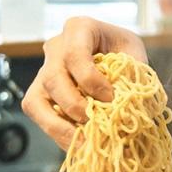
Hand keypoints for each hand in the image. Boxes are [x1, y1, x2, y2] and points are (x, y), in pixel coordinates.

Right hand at [21, 16, 148, 147]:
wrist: (116, 60)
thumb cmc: (125, 54)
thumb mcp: (135, 56)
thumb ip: (133, 77)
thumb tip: (128, 108)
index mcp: (80, 28)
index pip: (74, 53)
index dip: (90, 80)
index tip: (110, 99)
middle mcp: (55, 47)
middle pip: (53, 78)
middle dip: (76, 106)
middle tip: (99, 123)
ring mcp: (43, 72)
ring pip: (36, 100)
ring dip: (61, 125)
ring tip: (86, 141)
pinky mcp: (38, 94)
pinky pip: (37, 115)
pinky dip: (57, 132)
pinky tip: (79, 142)